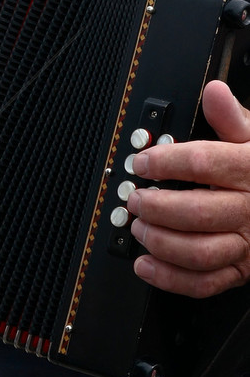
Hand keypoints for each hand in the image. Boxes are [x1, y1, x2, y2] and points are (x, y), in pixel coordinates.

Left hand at [128, 80, 249, 297]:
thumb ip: (234, 120)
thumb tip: (214, 93)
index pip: (203, 163)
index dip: (165, 161)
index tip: (142, 162)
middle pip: (194, 212)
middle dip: (155, 207)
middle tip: (136, 199)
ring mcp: (246, 245)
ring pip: (197, 251)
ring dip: (158, 242)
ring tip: (139, 228)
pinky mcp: (241, 271)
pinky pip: (202, 283)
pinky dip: (168, 278)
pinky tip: (145, 265)